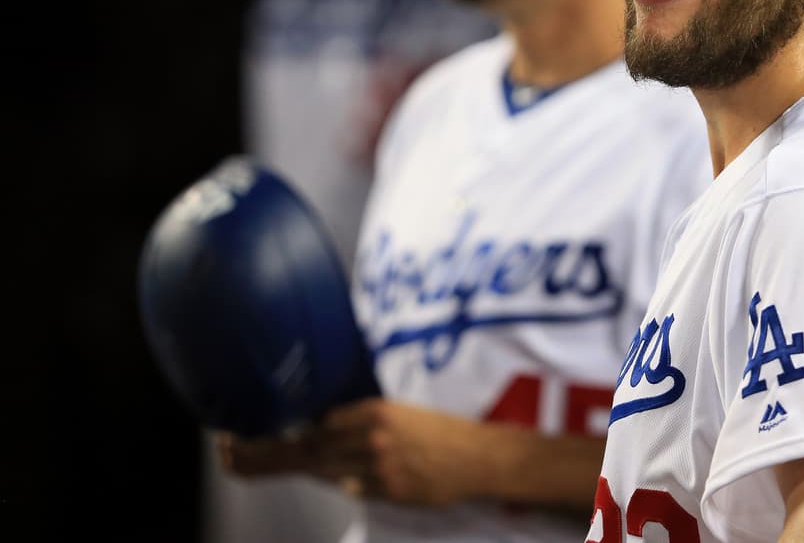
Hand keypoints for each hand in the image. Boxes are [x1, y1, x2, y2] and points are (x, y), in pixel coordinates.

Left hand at [221, 399, 493, 505]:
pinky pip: (350, 486)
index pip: (310, 424)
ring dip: (281, 465)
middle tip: (226, 453)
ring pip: (321, 469)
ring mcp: (378, 469)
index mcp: (372, 410)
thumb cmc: (439, 430)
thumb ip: (356, 420)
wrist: (478, 457)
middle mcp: (371, 438)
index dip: (271, 432)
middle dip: (260, 453)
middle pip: (304, 449)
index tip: (240, 432)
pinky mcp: (388, 492)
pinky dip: (336, 478)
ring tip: (243, 462)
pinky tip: (329, 472)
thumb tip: (317, 427)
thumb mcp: (396, 412)